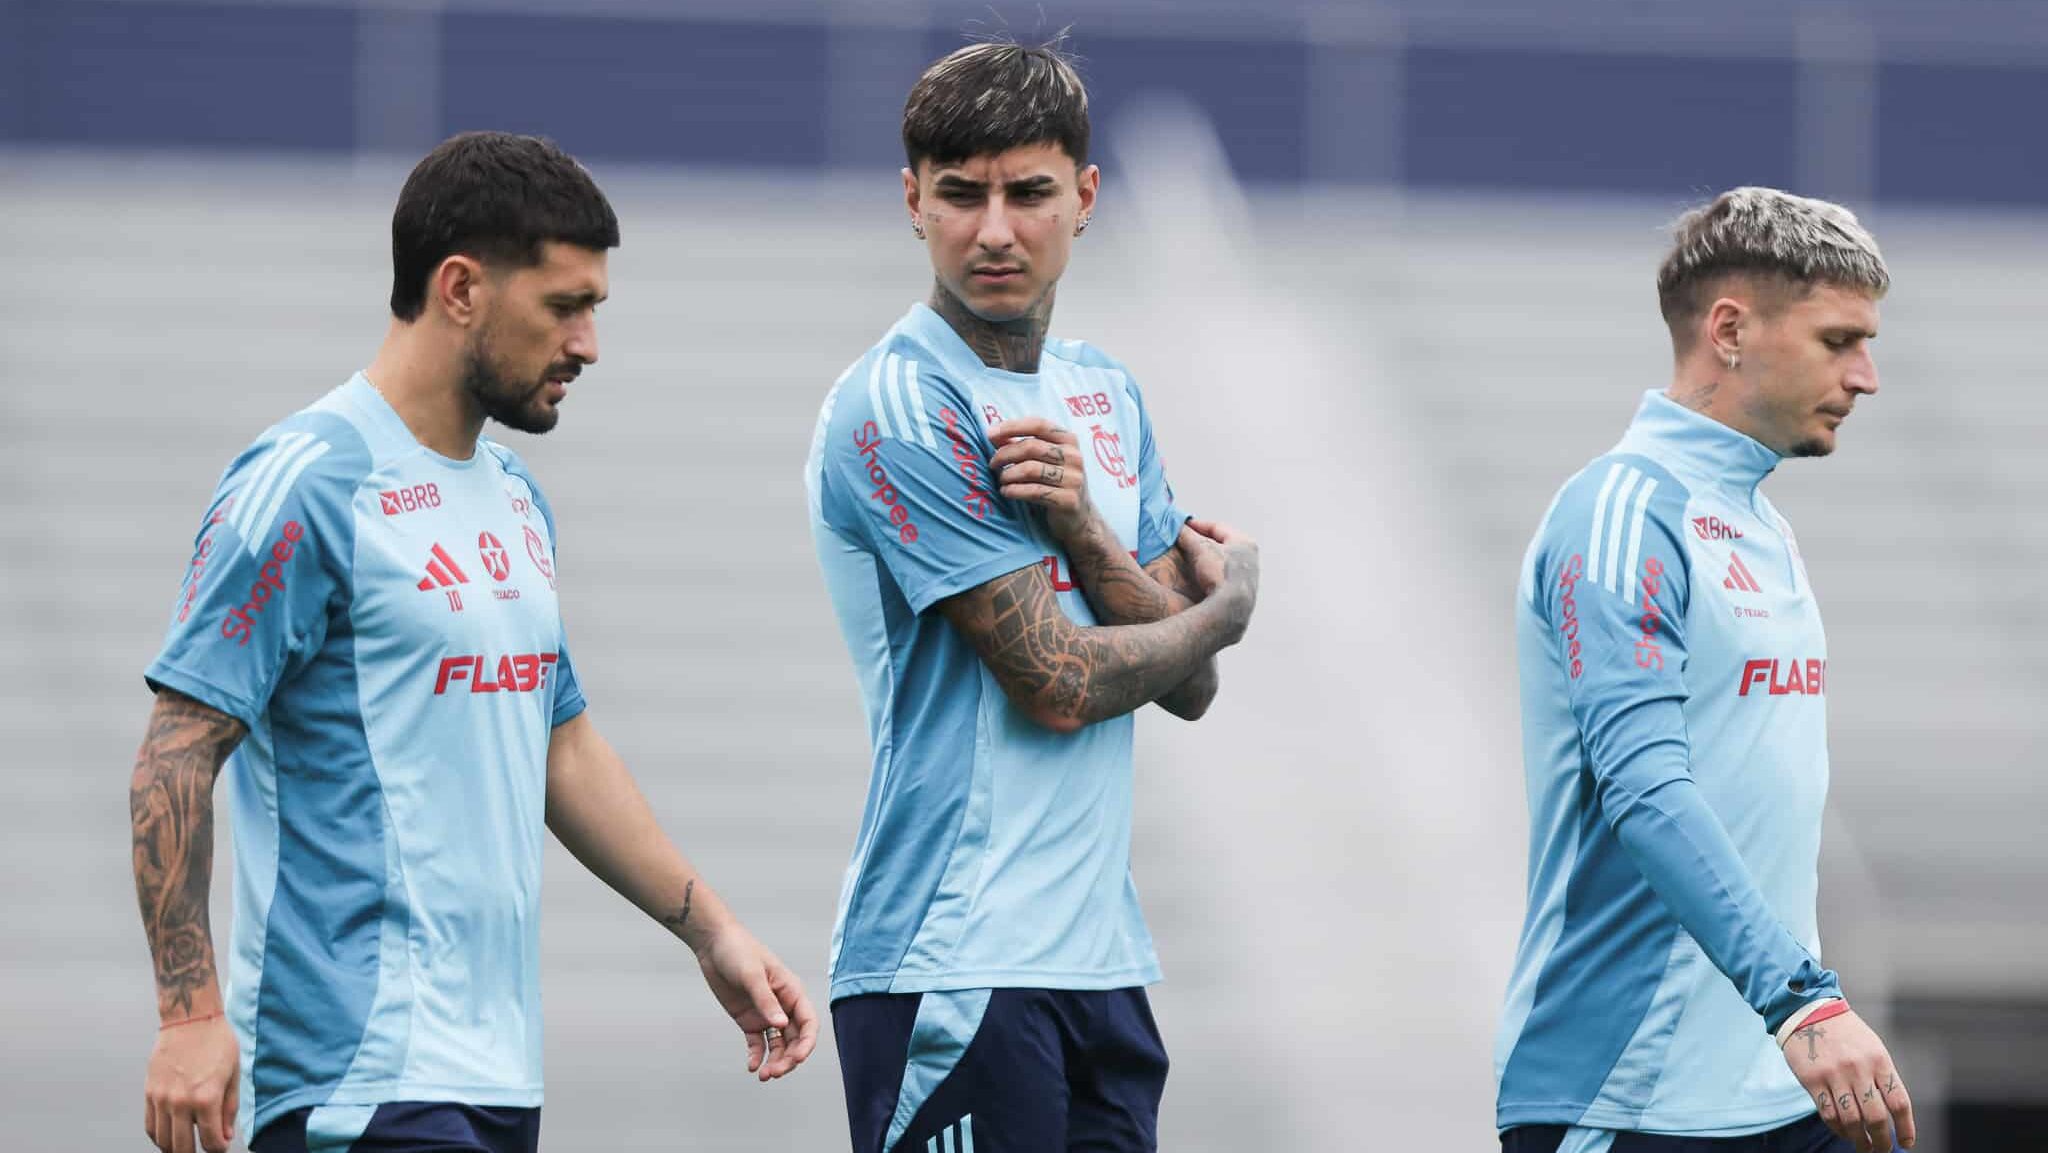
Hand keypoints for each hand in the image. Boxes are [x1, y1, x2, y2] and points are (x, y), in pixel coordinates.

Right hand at [143, 1015, 237, 1152]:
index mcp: (206, 1098)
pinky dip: (159, 1136)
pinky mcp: (149, 1092)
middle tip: (202, 1149)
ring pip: (163, 1140)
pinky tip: (170, 1135)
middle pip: (182, 1148)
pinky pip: (150, 1126)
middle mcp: (181, 1102)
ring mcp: (162, 1098)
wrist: (191, 1019)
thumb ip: (229, 1110)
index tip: (220, 1147)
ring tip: (186, 1146)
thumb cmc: (217, 1042)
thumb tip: (224, 1137)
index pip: (210, 1142)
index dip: (218, 1149)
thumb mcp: (233, 1075)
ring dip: (174, 1148)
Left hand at [694, 924, 819, 1081]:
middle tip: (774, 1073)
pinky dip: (757, 1057)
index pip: (808, 1023)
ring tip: (763, 1075)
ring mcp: (766, 1014)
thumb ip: (766, 1001)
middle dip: (789, 1059)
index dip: (807, 1043)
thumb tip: (781, 1026)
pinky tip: (752, 1067)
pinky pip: (757, 1043)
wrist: (713, 944)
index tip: (797, 1059)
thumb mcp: (752, 975)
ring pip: (778, 1045)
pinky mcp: (748, 1020)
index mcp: (792, 992)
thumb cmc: (738, 951)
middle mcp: (783, 1006)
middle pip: (794, 1039)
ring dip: (775, 1061)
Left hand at [990, 418, 1093, 542]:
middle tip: (992, 464)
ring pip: (1030, 469)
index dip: (1012, 427)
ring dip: (1008, 474)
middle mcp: (1074, 457)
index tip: (990, 434)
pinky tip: (1006, 492)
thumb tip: (993, 435)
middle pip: (1031, 447)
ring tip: (1001, 480)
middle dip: (1005, 454)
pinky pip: (1034, 491)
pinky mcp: (1069, 499)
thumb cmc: (1055, 483)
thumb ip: (1022, 445)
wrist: (1078, 517)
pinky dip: (1014, 491)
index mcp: (1069, 440)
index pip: (1038, 424)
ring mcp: (1074, 478)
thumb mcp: (1044, 460)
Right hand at [1184, 518, 1259, 640]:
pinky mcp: (1242, 594)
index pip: (1218, 527)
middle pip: (1222, 544)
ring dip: (1207, 558)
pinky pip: (1224, 576)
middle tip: (1186, 541)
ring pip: (1223, 561)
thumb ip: (1188, 535)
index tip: (1183, 526)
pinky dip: (1212, 572)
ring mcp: (1248, 578)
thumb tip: (1177, 527)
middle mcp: (1251, 559)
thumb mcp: (1200, 549)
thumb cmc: (1218, 573)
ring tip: (1191, 559)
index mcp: (1245, 543)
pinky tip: (1201, 577)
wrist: (1229, 609)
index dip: (1198, 525)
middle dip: (1202, 542)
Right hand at [1783, 1007, 1915, 1150]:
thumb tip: (1892, 1115)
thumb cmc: (1846, 1033)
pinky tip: (1844, 1132)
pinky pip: (1828, 1114)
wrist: (1809, 1011)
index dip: (1906, 1128)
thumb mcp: (1873, 1049)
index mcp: (1879, 1061)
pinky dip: (1838, 1129)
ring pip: (1852, 1121)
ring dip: (1860, 1140)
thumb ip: (1882, 1078)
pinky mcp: (1812, 1080)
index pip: (1899, 1103)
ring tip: (1864, 1146)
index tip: (1906, 1143)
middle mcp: (1858, 1069)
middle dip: (1882, 1141)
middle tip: (1883, 1149)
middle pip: (1876, 1118)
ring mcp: (1834, 1075)